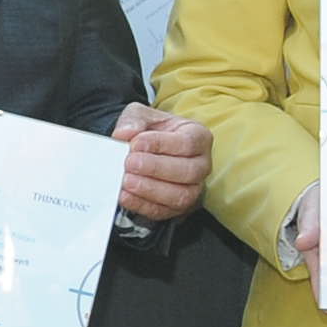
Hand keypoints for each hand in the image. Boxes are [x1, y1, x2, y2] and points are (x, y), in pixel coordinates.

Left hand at [111, 104, 206, 220]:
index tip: (136, 143)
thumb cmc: (150, 131)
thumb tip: (124, 134)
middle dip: (156, 168)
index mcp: (198, 137)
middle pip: (188, 171)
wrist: (144, 151)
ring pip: (180, 195)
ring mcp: (192, 188)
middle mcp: (201, 165)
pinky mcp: (176, 207)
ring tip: (126, 181)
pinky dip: (142, 205)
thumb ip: (133, 120)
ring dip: (150, 190)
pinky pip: (163, 211)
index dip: (161, 144)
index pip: (187, 143)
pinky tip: (125, 195)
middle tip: (130, 163)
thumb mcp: (142, 115)